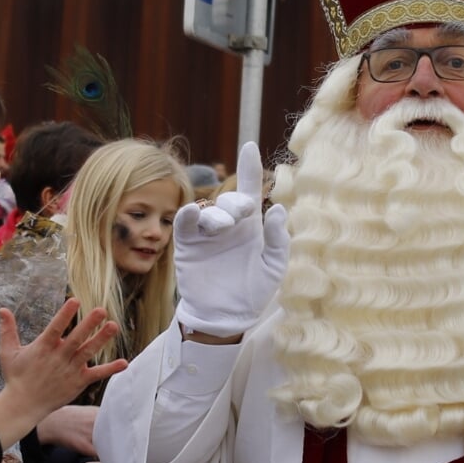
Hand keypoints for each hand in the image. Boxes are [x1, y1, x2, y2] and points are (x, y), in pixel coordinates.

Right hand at [0, 300, 127, 446]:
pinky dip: (110, 369)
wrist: (23, 405)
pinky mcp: (78, 382)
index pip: (56, 327)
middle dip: (89, 324)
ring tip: (114, 326)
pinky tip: (124, 362)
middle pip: (76, 338)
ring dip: (101, 339)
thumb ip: (8, 330)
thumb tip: (3, 310)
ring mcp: (70, 370)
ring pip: (88, 352)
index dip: (65, 314)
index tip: (75, 300)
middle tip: (101, 310)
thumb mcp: (8, 352)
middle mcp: (58, 357)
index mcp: (43, 347)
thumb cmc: (15, 377)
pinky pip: (97, 374)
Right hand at [172, 142, 289, 337]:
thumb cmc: (252, 291)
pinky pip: (185, 223)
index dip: (250, 167)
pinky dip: (188, 214)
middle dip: (236, 201)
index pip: (249, 190)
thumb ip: (278, 239)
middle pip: (229, 199)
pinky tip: (194, 213)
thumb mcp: (273, 266)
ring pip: (208, 209)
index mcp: (250, 226)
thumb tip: (277, 209)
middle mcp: (228, 225)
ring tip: (224, 227)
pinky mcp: (188, 246)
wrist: (226, 317)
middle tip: (244, 213)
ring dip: (217, 213)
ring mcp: (206, 234)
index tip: (250, 145)